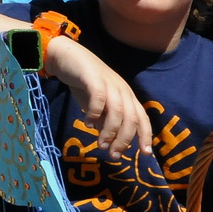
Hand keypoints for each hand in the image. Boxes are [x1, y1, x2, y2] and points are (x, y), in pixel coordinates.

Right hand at [41, 36, 154, 158]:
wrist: (66, 56)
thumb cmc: (85, 84)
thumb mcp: (99, 106)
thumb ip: (106, 121)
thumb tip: (110, 143)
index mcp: (127, 97)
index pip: (142, 118)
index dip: (145, 135)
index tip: (145, 153)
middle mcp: (122, 90)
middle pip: (131, 118)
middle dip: (124, 139)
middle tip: (113, 155)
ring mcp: (109, 83)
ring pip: (118, 111)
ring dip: (110, 131)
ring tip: (101, 145)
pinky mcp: (93, 78)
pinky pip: (99, 98)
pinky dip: (95, 113)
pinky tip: (88, 123)